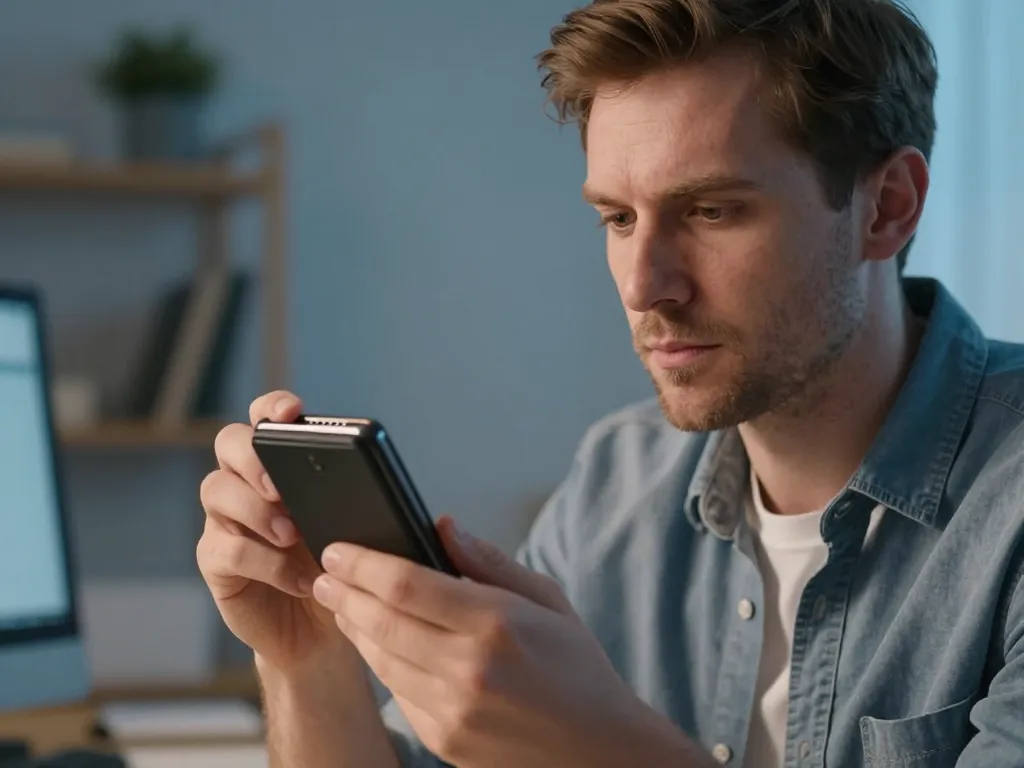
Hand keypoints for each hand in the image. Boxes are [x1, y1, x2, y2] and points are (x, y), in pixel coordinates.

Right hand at [196, 391, 353, 675]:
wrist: (320, 630)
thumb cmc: (340, 565)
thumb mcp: (356, 529)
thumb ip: (359, 501)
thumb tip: (379, 486)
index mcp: (281, 462)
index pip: (265, 416)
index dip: (273, 406)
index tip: (292, 413)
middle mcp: (246, 480)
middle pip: (229, 442)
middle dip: (252, 456)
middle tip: (280, 485)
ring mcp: (226, 518)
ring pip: (217, 490)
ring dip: (256, 509)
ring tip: (293, 534)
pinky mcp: (216, 561)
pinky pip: (227, 549)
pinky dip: (266, 564)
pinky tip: (301, 581)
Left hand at [311, 517, 696, 766]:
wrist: (598, 750)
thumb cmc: (578, 669)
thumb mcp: (548, 600)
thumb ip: (490, 562)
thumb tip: (443, 526)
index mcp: (497, 624)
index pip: (407, 585)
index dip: (363, 564)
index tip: (339, 550)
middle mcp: (469, 669)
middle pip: (382, 621)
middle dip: (344, 593)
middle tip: (324, 575)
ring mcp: (453, 710)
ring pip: (381, 659)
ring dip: (354, 628)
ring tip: (342, 603)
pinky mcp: (444, 739)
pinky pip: (397, 693)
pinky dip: (381, 663)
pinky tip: (377, 643)